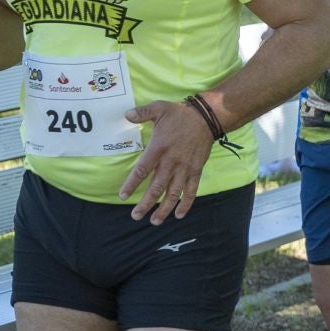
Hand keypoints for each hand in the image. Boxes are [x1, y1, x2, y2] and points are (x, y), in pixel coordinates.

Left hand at [118, 99, 214, 222]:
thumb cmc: (180, 114)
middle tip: (135, 216)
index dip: (131, 184)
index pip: (142, 170)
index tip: (123, 196)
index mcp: (159, 149)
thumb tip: (126, 115)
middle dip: (145, 204)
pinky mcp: (196, 171)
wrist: (206, 118)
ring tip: (154, 221)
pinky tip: (179, 214)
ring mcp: (184, 168)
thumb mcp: (159, 108)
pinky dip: (186, 204)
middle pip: (156, 188)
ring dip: (164, 209)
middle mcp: (171, 162)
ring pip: (173, 193)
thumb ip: (141, 113)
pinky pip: (191, 190)